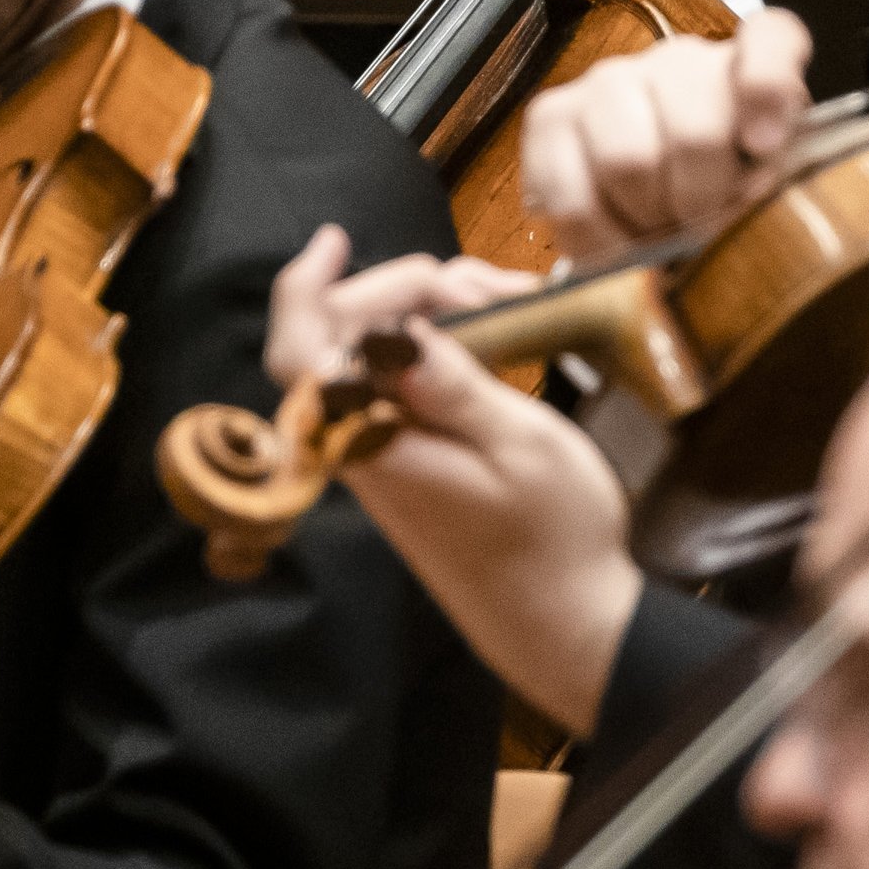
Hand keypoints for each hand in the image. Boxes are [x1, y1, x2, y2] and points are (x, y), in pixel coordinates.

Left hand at [264, 231, 638, 731]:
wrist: (568, 628)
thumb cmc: (555, 539)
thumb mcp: (518, 443)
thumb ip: (448, 383)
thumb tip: (388, 329)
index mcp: (377, 444)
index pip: (300, 356)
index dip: (304, 288)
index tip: (337, 239)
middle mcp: (364, 452)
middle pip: (343, 339)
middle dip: (411, 291)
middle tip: (496, 287)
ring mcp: (384, 463)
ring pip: (378, 360)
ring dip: (438, 316)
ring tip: (517, 304)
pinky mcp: (410, 470)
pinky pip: (403, 391)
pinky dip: (446, 352)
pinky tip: (501, 340)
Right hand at [515, 8, 816, 263]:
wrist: (652, 194)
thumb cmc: (723, 189)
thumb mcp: (766, 185)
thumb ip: (767, 186)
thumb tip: (736, 212)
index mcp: (753, 63)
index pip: (772, 40)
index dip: (767, 88)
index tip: (762, 147)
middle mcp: (680, 60)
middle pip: (695, 133)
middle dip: (699, 202)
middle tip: (699, 230)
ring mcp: (611, 79)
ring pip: (626, 160)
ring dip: (644, 219)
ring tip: (655, 233)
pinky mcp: (553, 114)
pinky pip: (567, 191)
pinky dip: (595, 238)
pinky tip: (614, 244)